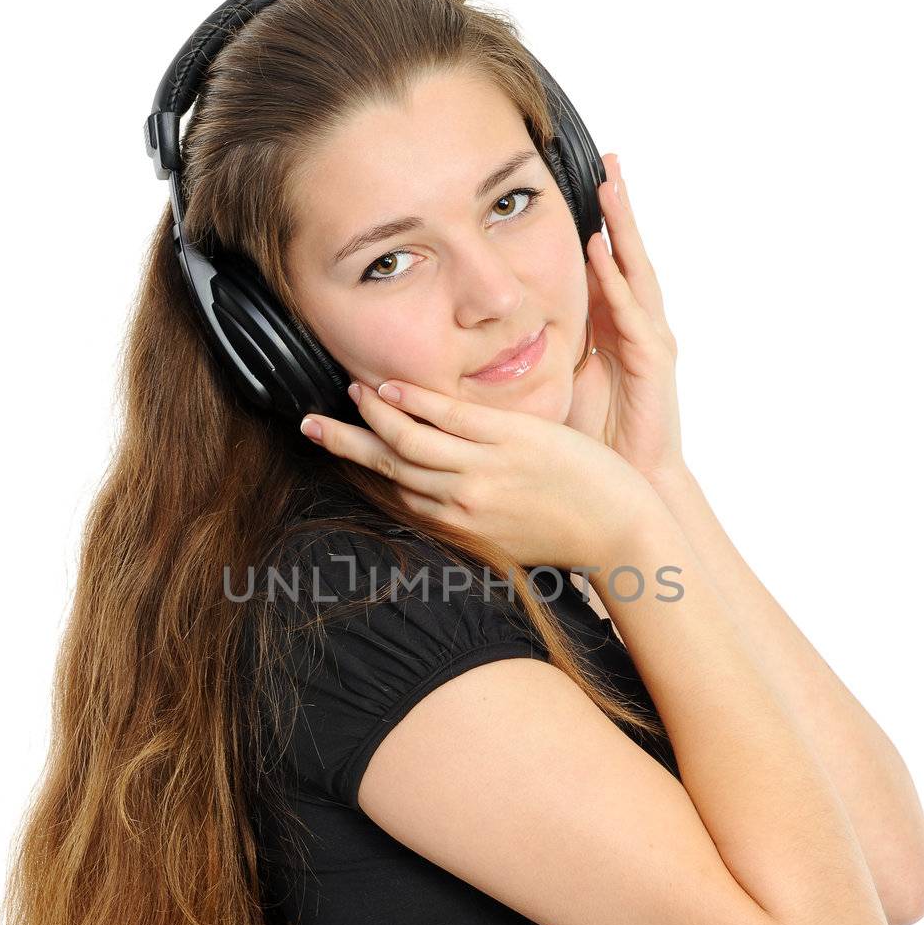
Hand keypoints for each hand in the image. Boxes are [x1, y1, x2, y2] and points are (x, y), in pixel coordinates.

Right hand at [299, 379, 648, 571]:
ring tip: (348, 389)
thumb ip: (477, 519)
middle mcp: (461, 502)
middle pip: (388, 466)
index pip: (398, 491)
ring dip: (372, 413)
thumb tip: (455, 506)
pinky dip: (413, 401)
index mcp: (460, 526)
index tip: (338, 446)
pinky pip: (448, 419)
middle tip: (305, 423)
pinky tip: (388, 386)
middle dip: (343, 443)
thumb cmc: (571, 534)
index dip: (364, 466)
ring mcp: (483, 472)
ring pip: (408, 440)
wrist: (618, 533)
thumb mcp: (511, 537)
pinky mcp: (510, 444)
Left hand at [566, 153, 684, 485]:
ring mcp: (648, 343)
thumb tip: (487, 337)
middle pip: (623, 257)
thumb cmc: (593, 444)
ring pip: (635, 274)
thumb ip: (537, 352)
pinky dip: (617, 284)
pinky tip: (603, 256)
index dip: (596, 226)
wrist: (628, 489)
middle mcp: (632, 329)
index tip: (583, 182)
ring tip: (611, 188)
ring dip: (623, 231)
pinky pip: (633, 316)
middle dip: (618, 210)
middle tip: (610, 162)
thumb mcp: (556, 385)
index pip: (602, 267)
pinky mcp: (653, 365)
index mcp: (610, 330)